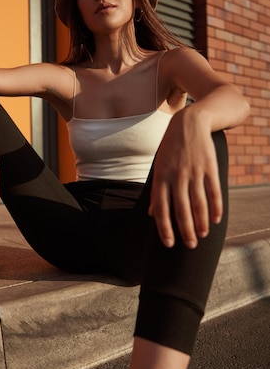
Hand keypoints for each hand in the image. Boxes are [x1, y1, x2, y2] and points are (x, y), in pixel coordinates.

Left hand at [148, 109, 222, 248]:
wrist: (189, 123)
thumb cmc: (170, 149)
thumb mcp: (158, 167)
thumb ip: (156, 192)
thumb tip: (152, 214)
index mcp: (161, 178)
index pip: (162, 209)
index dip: (165, 228)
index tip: (169, 244)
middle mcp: (176, 176)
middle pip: (182, 209)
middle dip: (186, 231)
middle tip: (190, 245)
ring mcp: (194, 171)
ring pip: (198, 203)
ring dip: (201, 222)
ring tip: (202, 235)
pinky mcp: (209, 167)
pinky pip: (213, 191)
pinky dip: (215, 207)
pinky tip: (215, 220)